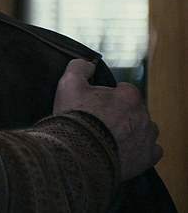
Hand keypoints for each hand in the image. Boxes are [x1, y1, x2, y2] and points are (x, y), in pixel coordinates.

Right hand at [54, 59, 162, 180]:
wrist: (78, 154)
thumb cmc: (75, 117)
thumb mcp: (69, 84)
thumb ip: (80, 68)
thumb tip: (89, 64)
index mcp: (128, 96)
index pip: (125, 91)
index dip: (111, 97)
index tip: (98, 105)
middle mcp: (142, 115)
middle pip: (136, 110)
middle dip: (122, 114)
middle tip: (102, 123)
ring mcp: (146, 137)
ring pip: (146, 129)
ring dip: (134, 131)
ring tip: (113, 138)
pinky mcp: (147, 157)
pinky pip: (152, 150)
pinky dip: (142, 149)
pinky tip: (126, 150)